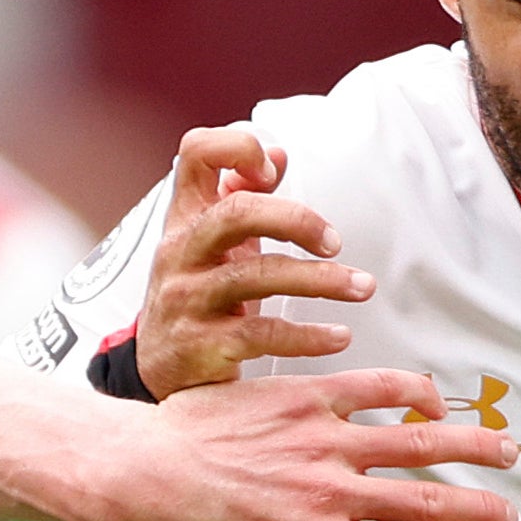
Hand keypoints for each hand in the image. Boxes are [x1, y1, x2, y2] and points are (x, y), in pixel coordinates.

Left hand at [107, 368, 520, 520]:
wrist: (141, 476)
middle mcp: (334, 499)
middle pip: (431, 502)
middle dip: (483, 508)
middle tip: (513, 512)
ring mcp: (323, 445)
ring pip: (417, 442)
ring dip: (470, 445)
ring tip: (505, 450)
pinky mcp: (305, 399)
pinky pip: (374, 389)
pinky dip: (411, 391)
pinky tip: (433, 398)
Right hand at [130, 126, 372, 396]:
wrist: (158, 371)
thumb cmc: (196, 296)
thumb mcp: (211, 243)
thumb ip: (242, 196)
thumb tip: (278, 154)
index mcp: (185, 218)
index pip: (196, 153)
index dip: (237, 148)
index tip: (271, 171)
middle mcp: (180, 252)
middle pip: (235, 213)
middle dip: (295, 220)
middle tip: (335, 241)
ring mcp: (187, 299)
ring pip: (256, 276)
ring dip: (320, 280)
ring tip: (362, 287)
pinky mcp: (201, 345)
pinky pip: (262, 334)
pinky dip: (307, 336)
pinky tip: (338, 336)